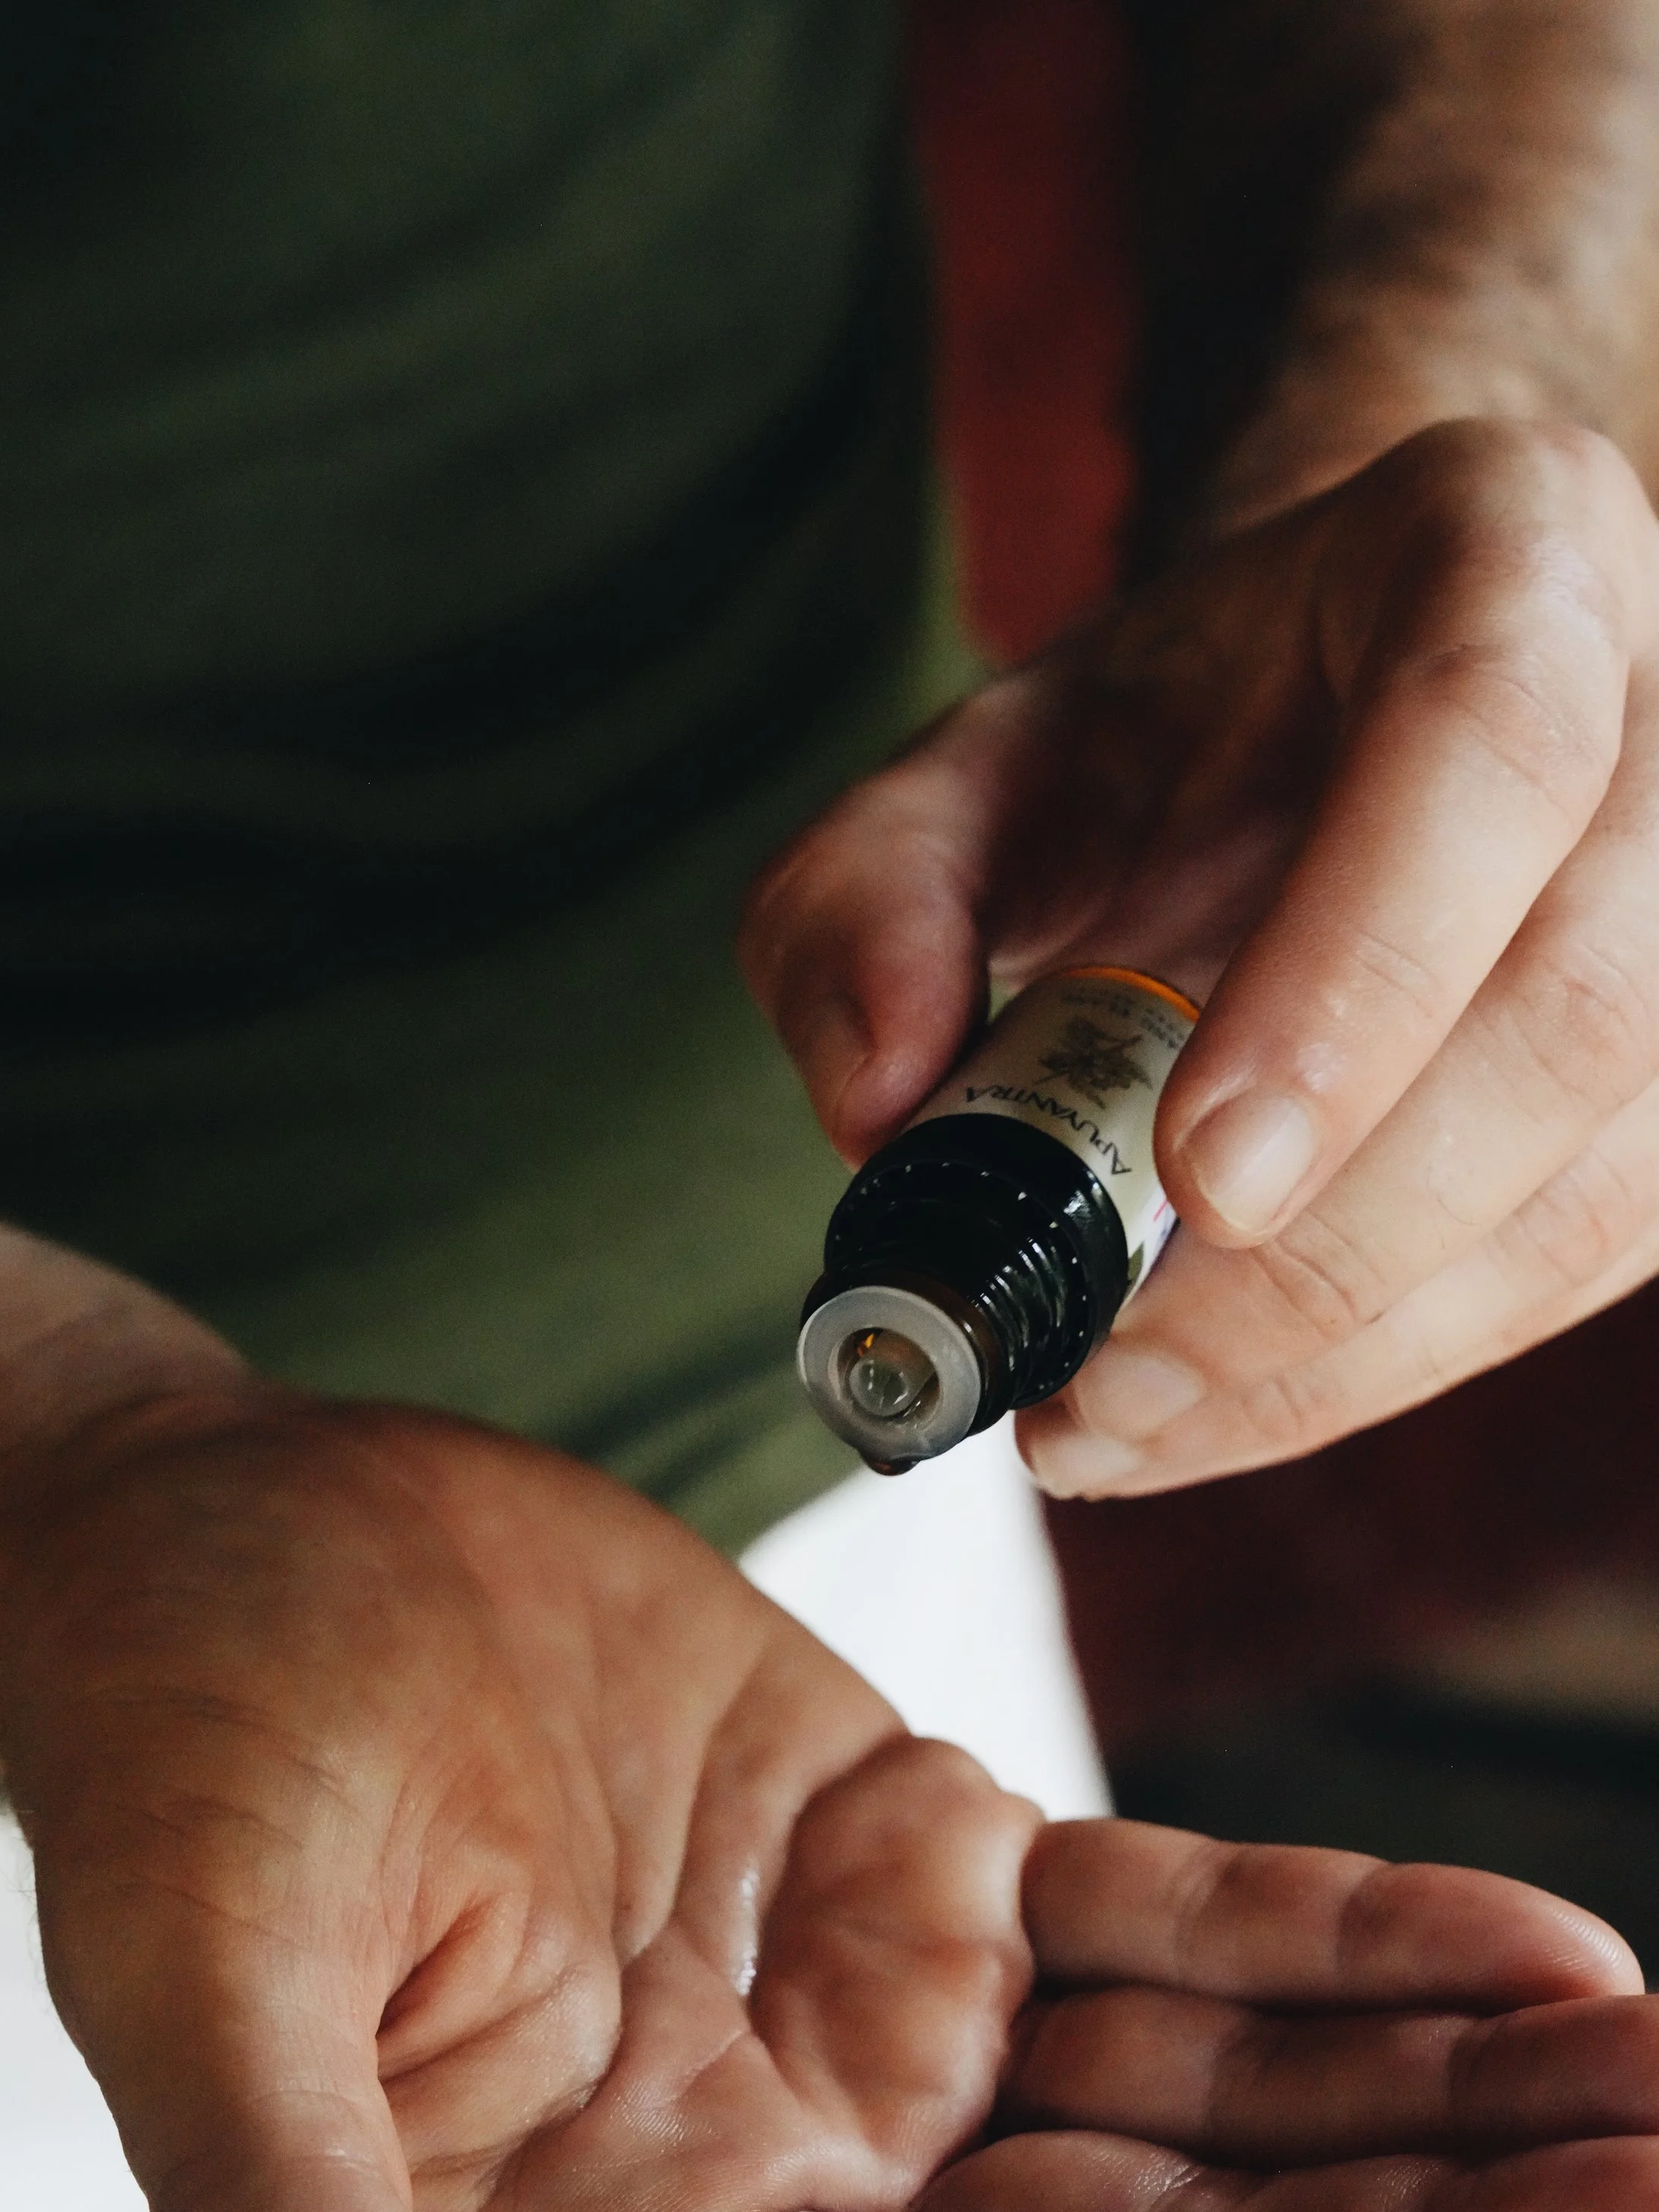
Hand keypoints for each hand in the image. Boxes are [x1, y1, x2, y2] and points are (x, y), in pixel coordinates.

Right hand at [0, 1391, 1658, 2211]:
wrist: (212, 1544)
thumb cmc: (165, 1762)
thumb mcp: (192, 1987)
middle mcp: (798, 2171)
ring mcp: (883, 2010)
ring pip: (1219, 2096)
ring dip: (1451, 2102)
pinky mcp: (927, 1849)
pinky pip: (1183, 1917)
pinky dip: (1355, 1933)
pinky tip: (1540, 1946)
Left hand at [740, 418, 1658, 1495]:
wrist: (1337, 713)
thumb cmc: (1173, 738)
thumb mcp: (974, 765)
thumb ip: (866, 897)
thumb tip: (876, 1108)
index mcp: (1495, 554)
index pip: (1485, 751)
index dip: (1362, 979)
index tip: (1205, 1176)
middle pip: (1580, 1012)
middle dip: (1339, 1241)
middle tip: (1113, 1366)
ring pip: (1603, 1186)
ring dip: (1351, 1350)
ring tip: (1119, 1418)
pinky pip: (1579, 1268)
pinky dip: (1385, 1370)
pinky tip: (1213, 1410)